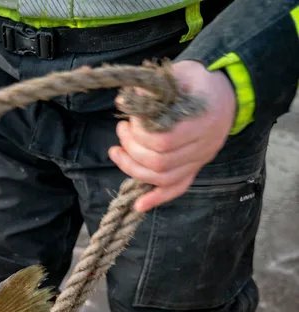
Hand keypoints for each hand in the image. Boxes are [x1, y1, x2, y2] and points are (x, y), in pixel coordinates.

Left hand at [109, 60, 237, 212]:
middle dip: (132, 149)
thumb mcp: (181, 73)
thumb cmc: (198, 82)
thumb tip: (126, 100)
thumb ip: (155, 86)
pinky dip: (157, 199)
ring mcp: (201, 159)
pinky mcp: (196, 167)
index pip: (164, 141)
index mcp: (203, 121)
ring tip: (116, 152)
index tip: (129, 120)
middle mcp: (205, 145)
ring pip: (164, 178)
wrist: (227, 92)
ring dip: (133, 169)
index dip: (139, 135)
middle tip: (121, 130)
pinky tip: (138, 205)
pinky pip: (178, 188)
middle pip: (160, 162)